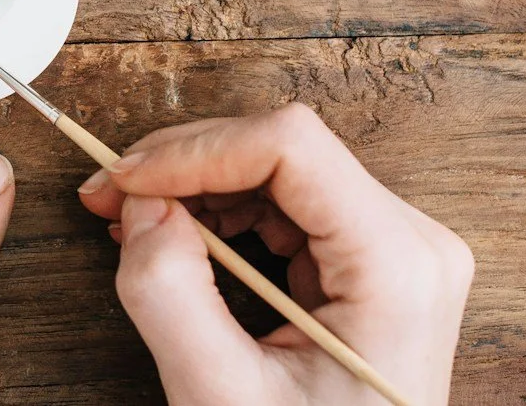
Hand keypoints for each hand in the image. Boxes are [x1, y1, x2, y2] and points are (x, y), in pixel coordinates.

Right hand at [78, 103, 471, 405]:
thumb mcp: (221, 396)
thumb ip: (171, 294)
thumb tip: (141, 203)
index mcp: (398, 269)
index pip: (290, 146)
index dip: (194, 148)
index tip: (124, 182)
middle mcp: (416, 244)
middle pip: (284, 149)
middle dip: (186, 164)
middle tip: (109, 198)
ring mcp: (401, 250)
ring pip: (282, 167)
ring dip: (199, 184)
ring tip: (137, 224)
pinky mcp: (377, 262)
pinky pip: (291, 202)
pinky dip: (226, 209)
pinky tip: (182, 239)